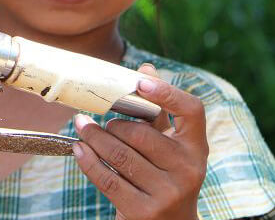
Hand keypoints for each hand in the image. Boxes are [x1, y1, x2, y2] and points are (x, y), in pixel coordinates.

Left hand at [72, 63, 208, 219]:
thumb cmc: (165, 176)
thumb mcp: (169, 147)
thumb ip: (158, 112)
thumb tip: (146, 68)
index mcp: (196, 147)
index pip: (192, 110)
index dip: (167, 92)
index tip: (139, 81)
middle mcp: (188, 169)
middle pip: (141, 134)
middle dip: (113, 124)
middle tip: (98, 120)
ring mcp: (168, 192)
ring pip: (120, 155)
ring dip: (94, 138)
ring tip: (82, 127)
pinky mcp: (144, 210)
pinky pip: (108, 179)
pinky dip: (88, 161)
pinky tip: (79, 149)